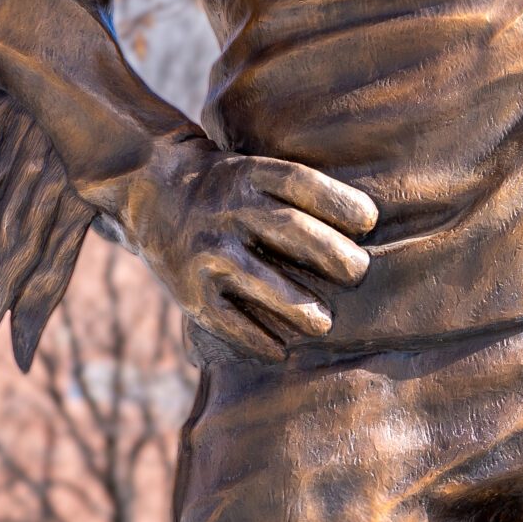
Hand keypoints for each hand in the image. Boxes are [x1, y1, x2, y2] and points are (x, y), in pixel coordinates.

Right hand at [119, 133, 377, 358]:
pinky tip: (280, 351)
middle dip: (330, 253)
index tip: (370, 220)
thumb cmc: (228, 186)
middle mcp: (228, 209)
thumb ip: (297, 194)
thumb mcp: (255, 170)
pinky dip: (255, 339)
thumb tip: (369, 229)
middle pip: (288, 228)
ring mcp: (207, 249)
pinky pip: (226, 319)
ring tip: (324, 323)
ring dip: (295, 304)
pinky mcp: (189, 289)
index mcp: (250, 175)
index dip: (339, 202)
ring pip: (258, 277)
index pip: (301, 183)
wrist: (152, 189)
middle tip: (359, 272)